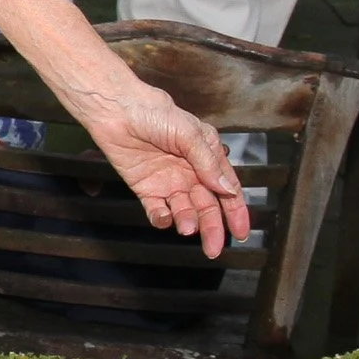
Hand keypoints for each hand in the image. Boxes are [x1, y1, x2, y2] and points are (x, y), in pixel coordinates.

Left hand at [72, 83, 251, 258]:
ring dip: (188, 222)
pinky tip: (164, 216)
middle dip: (213, 228)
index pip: (227, 190)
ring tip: (186, 227)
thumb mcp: (190, 133)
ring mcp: (168, 182)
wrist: (116, 110)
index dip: (236, 212)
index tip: (241, 233)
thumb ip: (209, 163)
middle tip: (214, 248)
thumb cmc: (154, 112)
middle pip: (207, 207)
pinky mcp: (146, 188)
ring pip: (185, 211)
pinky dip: (162, 218)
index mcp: (206, 158)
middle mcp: (190, 173)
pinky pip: (157, 210)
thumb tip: (228, 190)